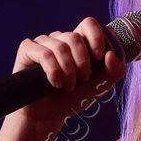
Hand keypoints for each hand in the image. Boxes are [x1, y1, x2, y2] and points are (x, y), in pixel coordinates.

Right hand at [10, 16, 125, 129]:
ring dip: (68, 71)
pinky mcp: (27, 49)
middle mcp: (60, 39)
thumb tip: (111, 54)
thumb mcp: (99, 87)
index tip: (99, 57)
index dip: (96, 37)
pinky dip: (53, 71)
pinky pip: (44, 53)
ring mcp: (43, 43)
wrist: (48, 116)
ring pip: (60, 46)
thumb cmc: (72, 99)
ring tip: (67, 86)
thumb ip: (113, 72)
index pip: (88, 24)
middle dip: (82, 63)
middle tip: (82, 81)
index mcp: (78, 44)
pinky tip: (54, 83)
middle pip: (74, 37)